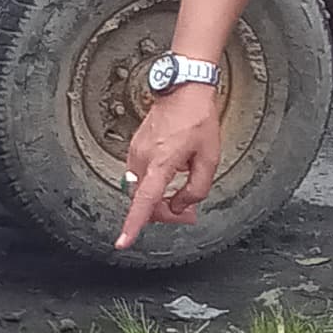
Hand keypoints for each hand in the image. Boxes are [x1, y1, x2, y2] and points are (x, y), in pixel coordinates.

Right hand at [113, 85, 224, 248]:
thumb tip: (179, 205)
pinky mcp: (136, 148)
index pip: (144, 201)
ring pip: (142, 190)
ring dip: (159, 199)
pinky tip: (173, 176)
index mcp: (161, 163)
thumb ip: (196, 188)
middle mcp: (143, 159)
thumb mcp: (209, 158)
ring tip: (182, 195)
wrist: (183, 90)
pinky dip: (155, 185)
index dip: (133, 225)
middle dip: (165, 213)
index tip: (122, 242)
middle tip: (188, 212)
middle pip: (145, 201)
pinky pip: (142, 177)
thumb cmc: (198, 120)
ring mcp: (136, 152)